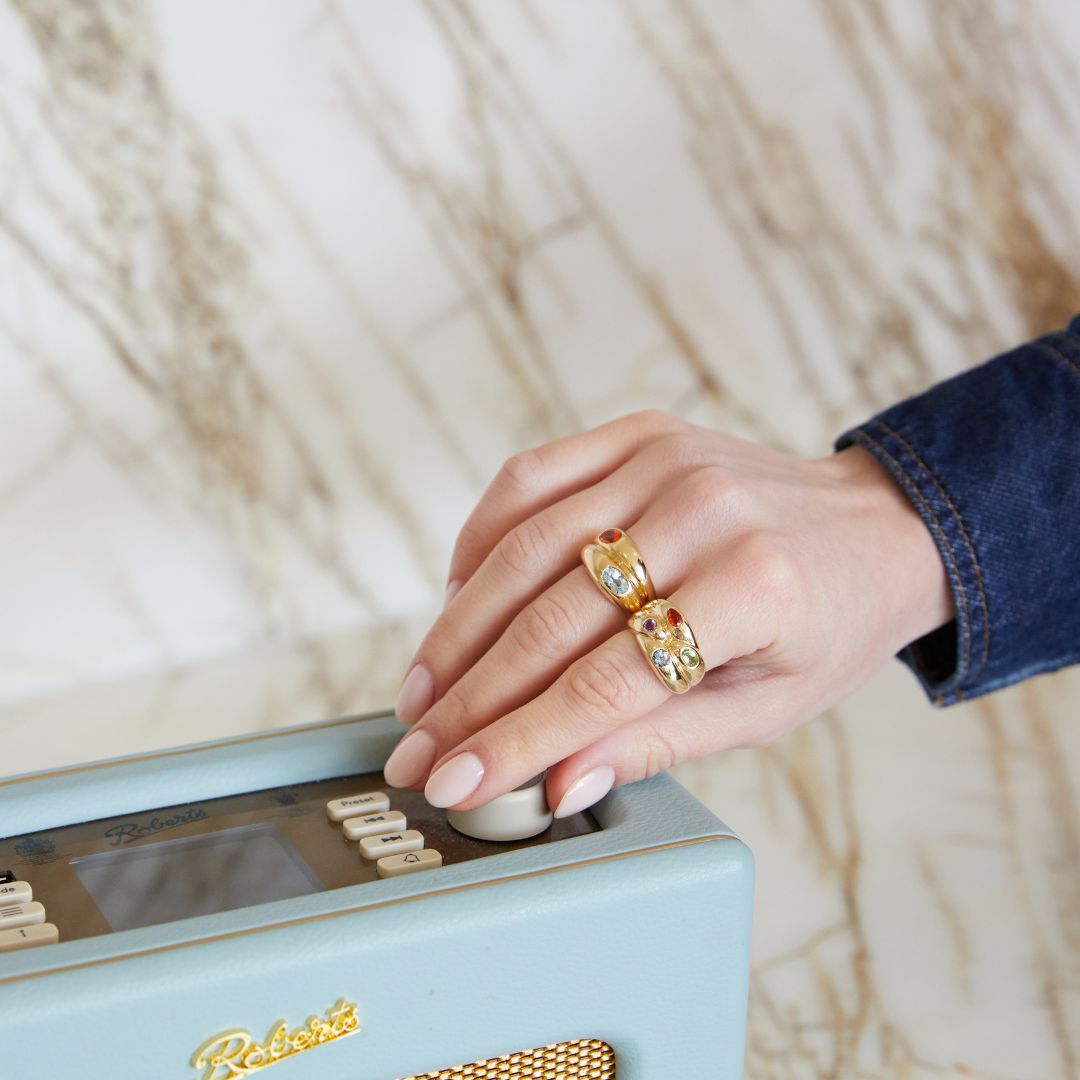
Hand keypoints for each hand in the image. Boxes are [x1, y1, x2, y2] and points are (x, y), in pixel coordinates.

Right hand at [383, 410, 953, 816]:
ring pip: (523, 549)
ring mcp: (664, 461)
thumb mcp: (767, 707)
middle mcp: (703, 510)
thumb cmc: (829, 626)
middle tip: (417, 751)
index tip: (455, 781)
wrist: (875, 527)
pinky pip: (530, 478)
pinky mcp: (638, 435)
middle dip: (470, 699)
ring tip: (420, 691)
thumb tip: (558, 785)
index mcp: (755, 588)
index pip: (605, 683)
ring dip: (458, 629)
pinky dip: (479, 539)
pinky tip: (456, 597)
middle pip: (550, 619)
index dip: (519, 740)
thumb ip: (659, 742)